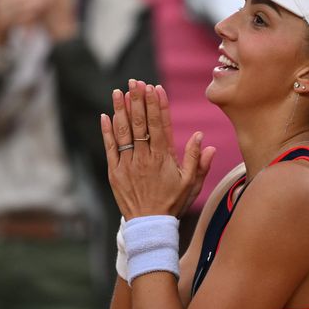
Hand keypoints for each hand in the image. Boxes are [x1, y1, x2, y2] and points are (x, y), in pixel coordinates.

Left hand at [101, 80, 214, 218]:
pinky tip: (106, 115)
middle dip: (138, 100)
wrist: (149, 226)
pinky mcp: (115, 172)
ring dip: (121, 109)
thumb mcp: (191, 184)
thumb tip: (202, 137)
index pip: (160, 125)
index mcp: (163, 158)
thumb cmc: (172, 203)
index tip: (155, 88)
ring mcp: (128, 164)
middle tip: (135, 82)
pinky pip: (110, 148)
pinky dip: (107, 131)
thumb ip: (196, 160)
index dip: (157, 105)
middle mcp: (144, 158)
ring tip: (119, 91)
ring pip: (123, 132)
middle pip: (140, 123)